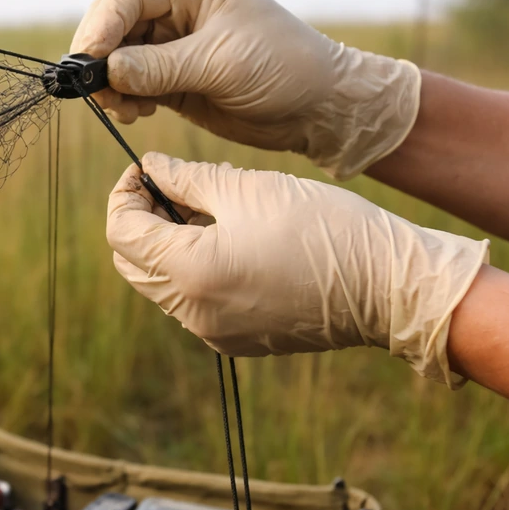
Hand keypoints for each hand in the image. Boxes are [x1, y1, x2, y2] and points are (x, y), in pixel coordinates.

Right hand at [73, 0, 421, 179]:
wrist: (317, 108)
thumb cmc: (283, 68)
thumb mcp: (219, 64)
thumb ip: (159, 67)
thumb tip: (109, 70)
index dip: (103, 22)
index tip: (90, 57)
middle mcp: (177, 11)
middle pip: (116, 23)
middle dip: (100, 56)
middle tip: (95, 88)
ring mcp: (172, 47)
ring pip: (117, 58)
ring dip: (110, 84)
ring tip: (122, 109)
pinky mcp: (172, 80)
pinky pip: (131, 85)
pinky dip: (123, 100)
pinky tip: (136, 113)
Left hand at [107, 153, 488, 386]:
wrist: (387, 288)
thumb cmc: (322, 228)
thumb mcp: (247, 189)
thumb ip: (186, 179)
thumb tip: (150, 169)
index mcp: (189, 272)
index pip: (121, 233)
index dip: (124, 194)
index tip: (146, 169)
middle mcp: (191, 312)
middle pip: (132, 262)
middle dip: (139, 220)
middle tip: (168, 186)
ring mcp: (211, 332)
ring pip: (159, 284)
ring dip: (165, 244)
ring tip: (202, 208)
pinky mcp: (233, 340)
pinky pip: (191, 302)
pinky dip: (191, 269)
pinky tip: (225, 240)